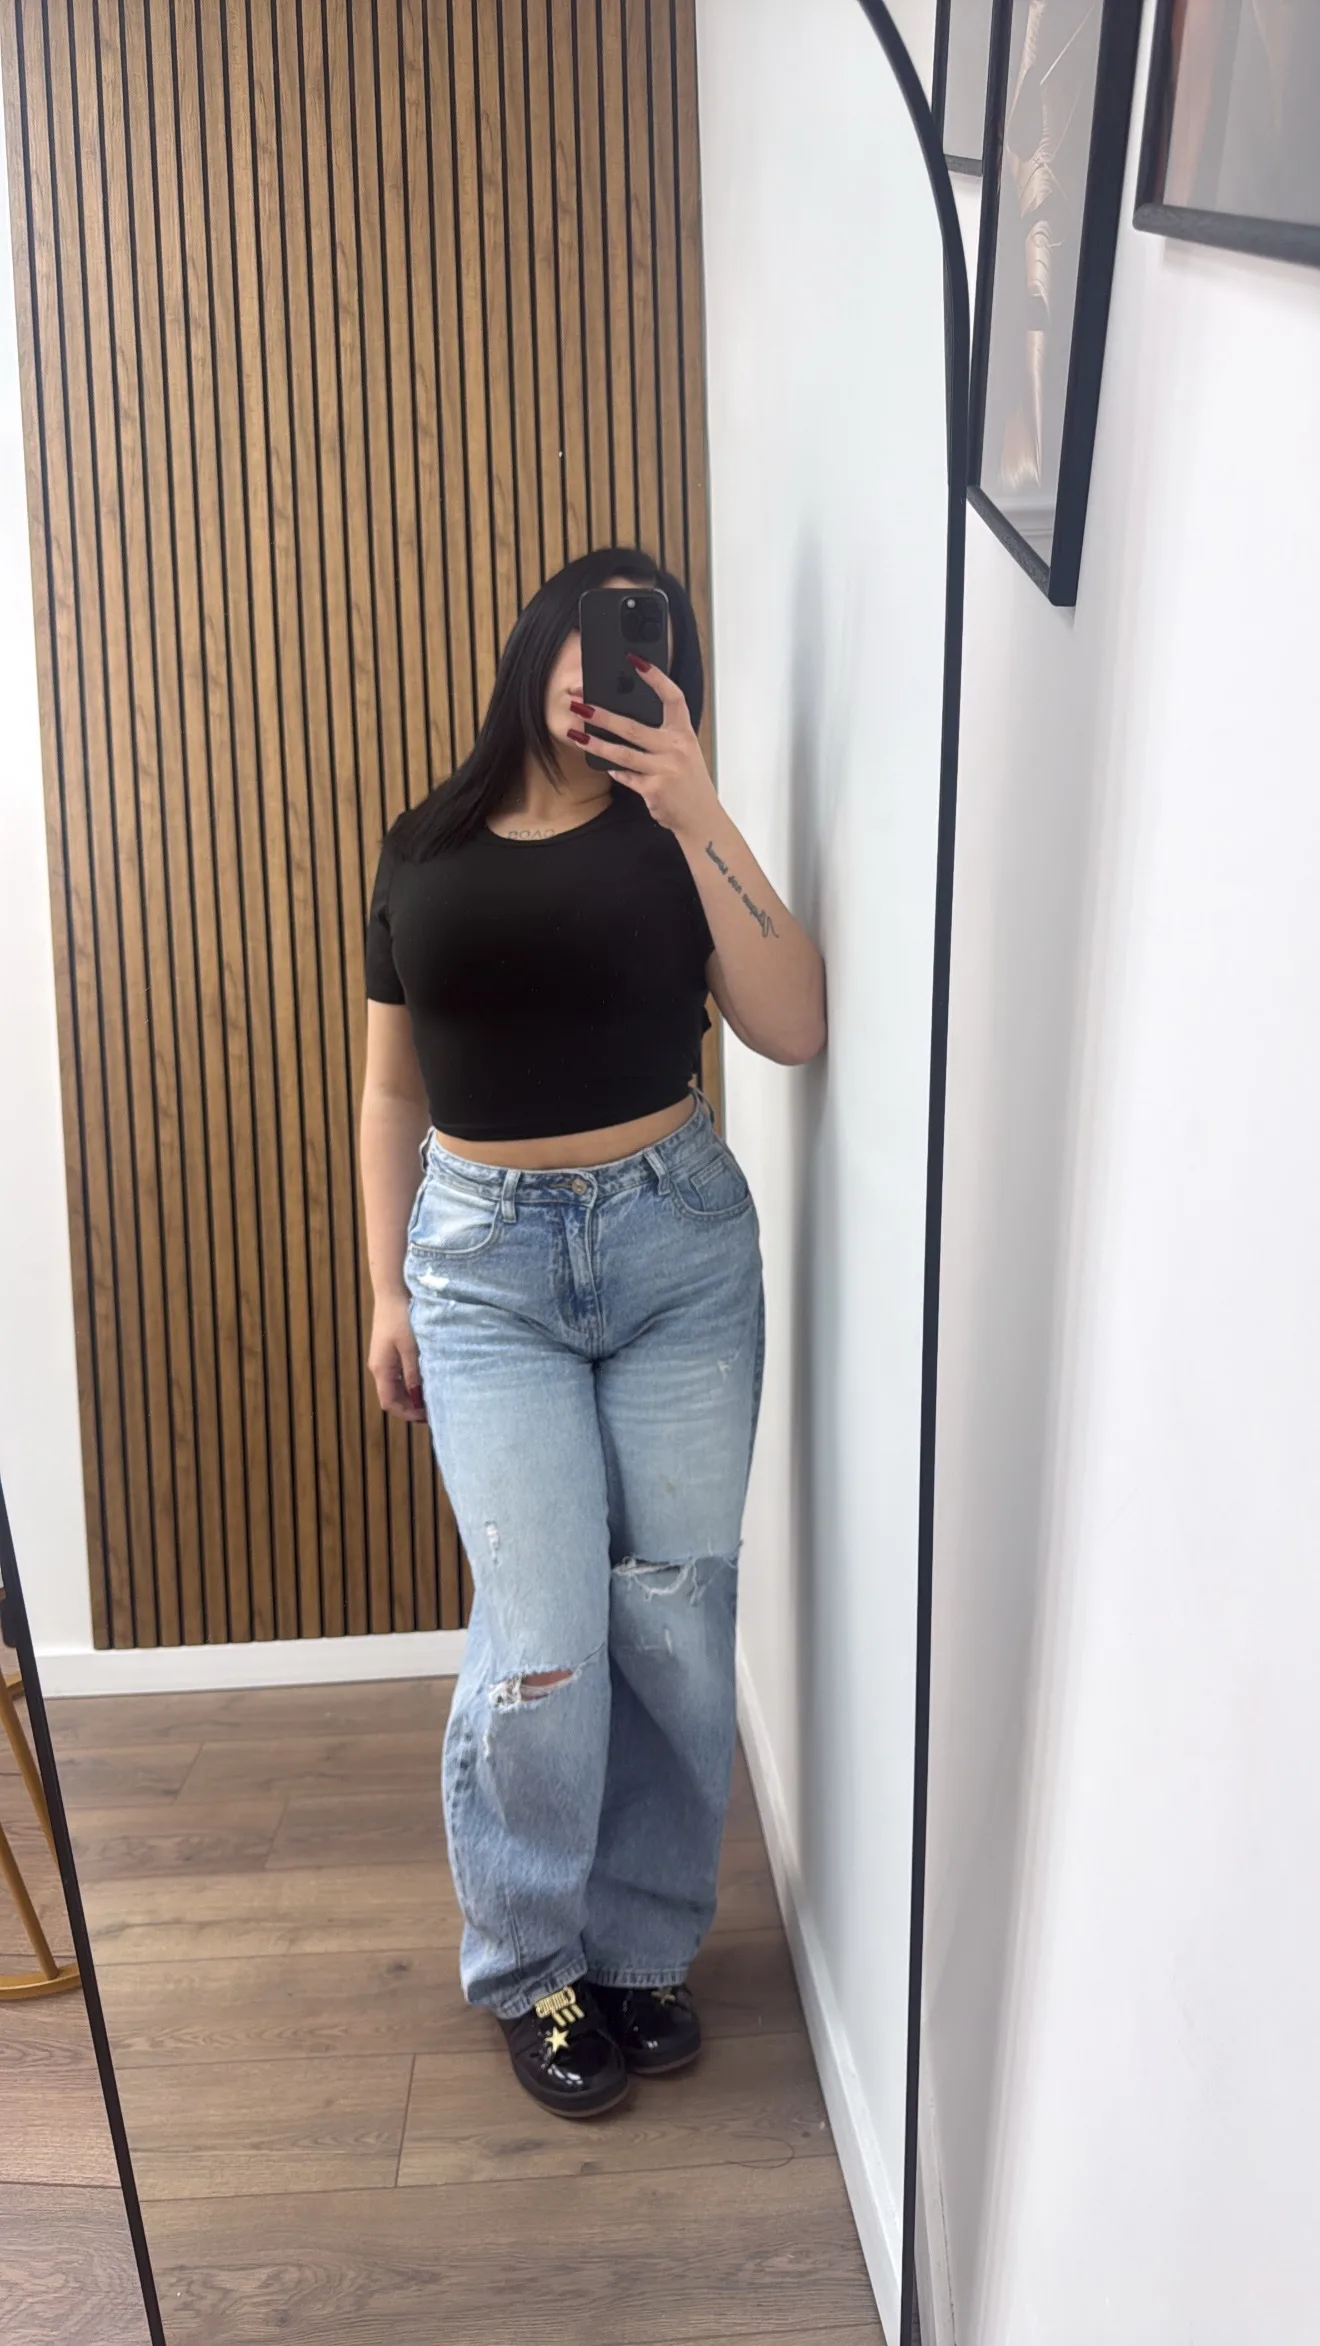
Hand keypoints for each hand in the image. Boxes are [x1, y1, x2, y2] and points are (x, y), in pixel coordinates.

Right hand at [368, 1295, 426, 1423]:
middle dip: (411, 1407)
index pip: (389, 1403)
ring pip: (396, 1387)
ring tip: (432, 1398)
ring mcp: (383, 1359)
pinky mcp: (389, 1351)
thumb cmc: (401, 1318)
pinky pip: (399, 1375)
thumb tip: (417, 1398)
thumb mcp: (411, 1347)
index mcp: (381, 1369)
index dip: (407, 1414)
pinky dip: (411, 1383)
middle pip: (392, 1397)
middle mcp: (379, 1367)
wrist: (392, 1292)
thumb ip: (413, 1373)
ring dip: (412, 1396)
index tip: (427, 1417)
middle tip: (434, 1411)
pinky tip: (426, 1380)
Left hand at [568, 657, 717, 839]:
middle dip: (603, 715)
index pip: (672, 697)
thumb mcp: (683, 753)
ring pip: (622, 753)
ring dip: (596, 743)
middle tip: (580, 703)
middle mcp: (676, 748)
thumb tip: (624, 721)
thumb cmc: (688, 783)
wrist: (700, 819)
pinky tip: (603, 763)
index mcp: (684, 734)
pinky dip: (614, 769)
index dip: (655, 677)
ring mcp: (665, 769)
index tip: (636, 661)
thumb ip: (662, 737)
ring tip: (576, 734)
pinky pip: (625, 775)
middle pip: (633, 727)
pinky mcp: (654, 790)